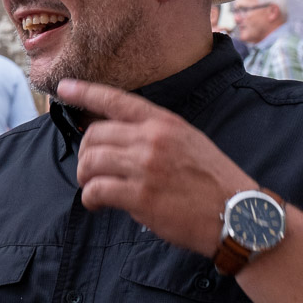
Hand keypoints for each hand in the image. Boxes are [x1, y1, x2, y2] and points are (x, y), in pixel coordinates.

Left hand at [55, 78, 256, 256]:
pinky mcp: (140, 196)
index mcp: (164, 122)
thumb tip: (117, 141)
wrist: (238, 214)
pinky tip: (97, 204)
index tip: (64, 88)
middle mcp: (152, 139)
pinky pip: (96, 190)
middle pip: (94, 135)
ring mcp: (145, 166)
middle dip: (85, 154)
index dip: (85, 92)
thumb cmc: (212, 181)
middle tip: (91, 171)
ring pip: (90, 162)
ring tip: (93, 188)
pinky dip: (90, 198)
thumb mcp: (188, 141)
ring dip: (85, 177)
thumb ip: (154, 135)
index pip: (116, 100)